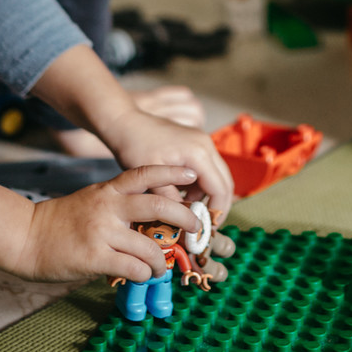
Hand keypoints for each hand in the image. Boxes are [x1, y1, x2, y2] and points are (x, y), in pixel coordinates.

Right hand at [7, 165, 204, 282]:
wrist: (24, 237)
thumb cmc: (58, 221)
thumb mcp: (91, 200)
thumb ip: (117, 203)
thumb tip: (149, 217)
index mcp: (108, 190)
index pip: (144, 173)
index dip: (171, 171)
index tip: (192, 173)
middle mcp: (108, 207)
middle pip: (158, 205)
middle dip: (184, 217)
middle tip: (195, 227)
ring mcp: (102, 232)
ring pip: (149, 246)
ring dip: (160, 262)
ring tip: (159, 268)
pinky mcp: (94, 257)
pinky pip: (132, 268)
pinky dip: (142, 274)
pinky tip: (139, 276)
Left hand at [98, 107, 235, 216]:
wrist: (126, 121)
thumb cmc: (135, 146)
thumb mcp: (151, 179)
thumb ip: (170, 200)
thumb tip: (185, 221)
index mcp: (198, 154)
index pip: (220, 189)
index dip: (217, 212)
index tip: (208, 230)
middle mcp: (206, 145)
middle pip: (225, 182)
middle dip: (219, 206)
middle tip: (206, 226)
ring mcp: (203, 142)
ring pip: (218, 175)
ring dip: (210, 195)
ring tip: (192, 212)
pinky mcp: (197, 142)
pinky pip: (208, 167)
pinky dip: (202, 184)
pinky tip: (184, 194)